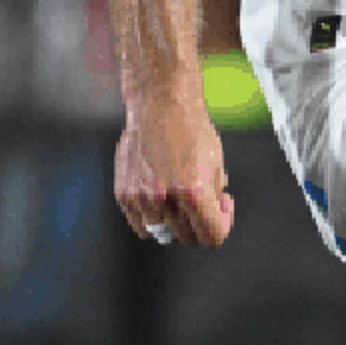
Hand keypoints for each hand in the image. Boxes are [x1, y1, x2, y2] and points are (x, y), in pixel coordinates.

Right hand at [115, 91, 233, 248]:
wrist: (159, 106)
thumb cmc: (191, 130)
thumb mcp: (217, 163)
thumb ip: (216, 197)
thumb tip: (214, 218)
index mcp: (193, 190)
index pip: (212, 236)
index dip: (221, 228)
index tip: (221, 213)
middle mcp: (164, 197)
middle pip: (189, 237)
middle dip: (201, 223)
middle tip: (204, 202)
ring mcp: (141, 197)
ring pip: (164, 233)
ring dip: (176, 221)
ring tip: (180, 196)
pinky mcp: (123, 194)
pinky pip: (142, 225)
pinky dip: (154, 218)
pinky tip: (162, 197)